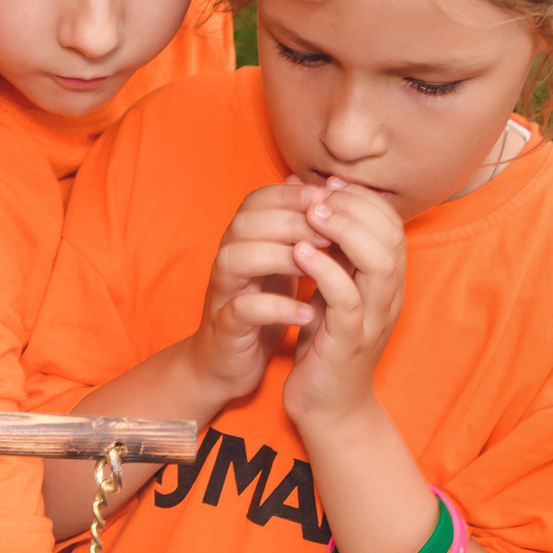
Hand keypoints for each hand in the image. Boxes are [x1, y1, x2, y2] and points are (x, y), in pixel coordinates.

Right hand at [186, 179, 326, 405]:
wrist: (230, 361)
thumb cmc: (263, 305)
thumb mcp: (286, 263)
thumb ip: (302, 230)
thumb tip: (331, 191)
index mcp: (242, 240)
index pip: (257, 200)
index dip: (291, 196)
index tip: (328, 200)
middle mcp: (227, 259)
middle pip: (245, 224)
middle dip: (290, 222)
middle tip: (329, 233)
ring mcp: (222, 292)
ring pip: (236, 259)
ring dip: (279, 257)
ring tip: (318, 268)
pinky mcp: (224, 327)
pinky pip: (243, 310)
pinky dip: (276, 308)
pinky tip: (308, 312)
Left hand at [284, 178, 406, 432]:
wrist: (327, 406)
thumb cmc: (326, 344)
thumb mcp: (333, 290)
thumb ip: (333, 251)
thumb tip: (317, 199)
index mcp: (387, 281)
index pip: (391, 223)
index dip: (363, 198)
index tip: (329, 186)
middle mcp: (389, 296)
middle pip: (391, 235)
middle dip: (355, 206)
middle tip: (319, 196)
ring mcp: (373, 318)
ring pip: (378, 261)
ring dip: (345, 231)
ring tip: (312, 216)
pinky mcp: (351, 340)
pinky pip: (347, 297)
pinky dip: (325, 270)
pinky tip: (301, 253)